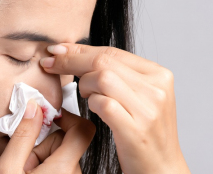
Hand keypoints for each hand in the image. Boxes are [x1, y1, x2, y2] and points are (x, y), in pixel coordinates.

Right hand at [0, 100, 94, 173]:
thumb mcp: (7, 169)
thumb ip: (22, 136)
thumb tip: (33, 107)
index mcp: (63, 168)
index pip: (83, 129)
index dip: (67, 116)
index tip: (49, 116)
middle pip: (67, 141)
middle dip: (44, 144)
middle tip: (23, 160)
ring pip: (61, 154)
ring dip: (41, 157)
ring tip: (23, 170)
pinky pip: (58, 166)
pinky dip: (44, 166)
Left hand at [40, 44, 190, 173]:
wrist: (162, 168)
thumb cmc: (145, 132)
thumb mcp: (140, 97)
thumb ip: (119, 75)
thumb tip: (79, 54)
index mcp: (159, 75)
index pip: (113, 52)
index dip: (80, 50)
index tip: (58, 50)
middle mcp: (157, 88)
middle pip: (104, 61)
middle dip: (71, 60)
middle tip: (50, 63)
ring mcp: (148, 108)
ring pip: (102, 78)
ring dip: (84, 85)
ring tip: (85, 95)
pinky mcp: (136, 129)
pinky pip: (103, 103)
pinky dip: (91, 103)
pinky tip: (93, 108)